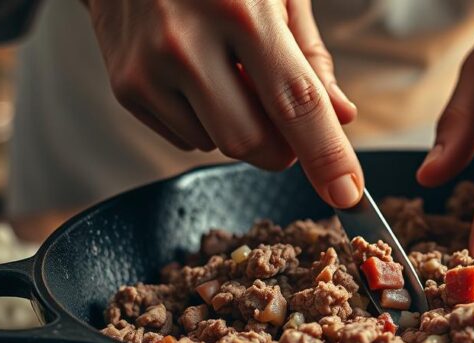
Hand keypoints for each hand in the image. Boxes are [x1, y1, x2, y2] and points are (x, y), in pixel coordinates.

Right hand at [83, 0, 363, 207]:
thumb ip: (310, 56)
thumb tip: (341, 117)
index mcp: (241, 10)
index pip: (296, 102)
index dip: (326, 154)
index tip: (348, 194)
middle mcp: (188, 41)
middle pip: (252, 142)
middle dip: (281, 148)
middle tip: (287, 120)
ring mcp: (149, 67)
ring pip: (218, 146)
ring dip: (239, 128)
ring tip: (229, 73)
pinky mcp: (126, 86)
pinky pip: (185, 139)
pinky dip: (205, 122)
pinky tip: (196, 77)